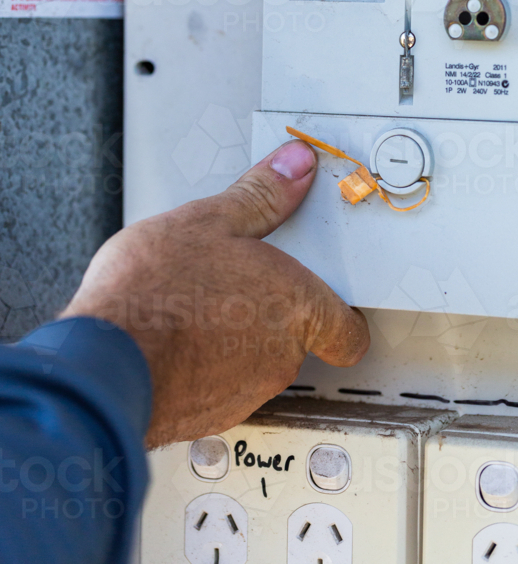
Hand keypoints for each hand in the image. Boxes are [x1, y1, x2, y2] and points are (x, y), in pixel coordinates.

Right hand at [61, 140, 369, 447]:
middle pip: (298, 340)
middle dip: (271, 314)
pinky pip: (218, 385)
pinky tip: (172, 338)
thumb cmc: (158, 293)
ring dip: (235, 339)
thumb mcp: (210, 220)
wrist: (104, 361)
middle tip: (237, 283)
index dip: (342, 318)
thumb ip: (262, 195)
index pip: (349, 332)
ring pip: (255, 363)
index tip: (328, 301)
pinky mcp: (207, 416)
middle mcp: (281, 358)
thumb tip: (296, 166)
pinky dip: (203, 365)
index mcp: (297, 306)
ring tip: (195, 306)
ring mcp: (245, 392)